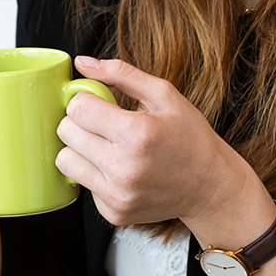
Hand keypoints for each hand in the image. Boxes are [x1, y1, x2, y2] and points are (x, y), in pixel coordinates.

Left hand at [57, 57, 272, 240]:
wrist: (210, 187)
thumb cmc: (190, 138)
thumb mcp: (165, 96)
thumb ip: (122, 74)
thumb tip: (83, 63)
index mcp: (137, 133)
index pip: (77, 108)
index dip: (85, 99)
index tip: (100, 103)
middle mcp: (124, 168)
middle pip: (65, 132)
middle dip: (80, 122)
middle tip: (104, 124)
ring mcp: (117, 194)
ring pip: (65, 160)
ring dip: (80, 149)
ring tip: (107, 147)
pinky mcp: (113, 212)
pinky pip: (82, 184)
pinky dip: (95, 174)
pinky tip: (119, 170)